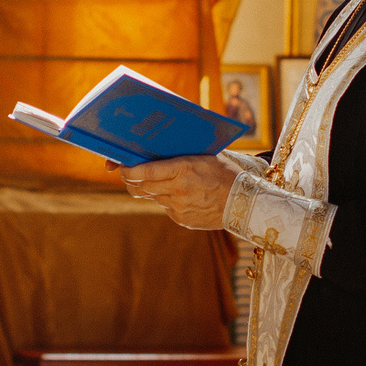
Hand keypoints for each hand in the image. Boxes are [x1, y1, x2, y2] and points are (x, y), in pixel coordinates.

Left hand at [116, 153, 235, 229]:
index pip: (143, 172)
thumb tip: (157, 146)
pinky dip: (165, 199)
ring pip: (150, 197)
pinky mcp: (181, 219)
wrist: (246, 203)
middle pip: (140, 187)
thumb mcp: (205, 155)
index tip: (119, 166)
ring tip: (150, 180)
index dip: (127, 170)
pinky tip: (176, 192)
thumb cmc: (227, 172)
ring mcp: (178, 207)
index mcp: (183, 169)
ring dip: (147, 188)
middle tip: (127, 172)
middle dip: (130, 179)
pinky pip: (165, 207)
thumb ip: (181, 153)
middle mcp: (177, 190)